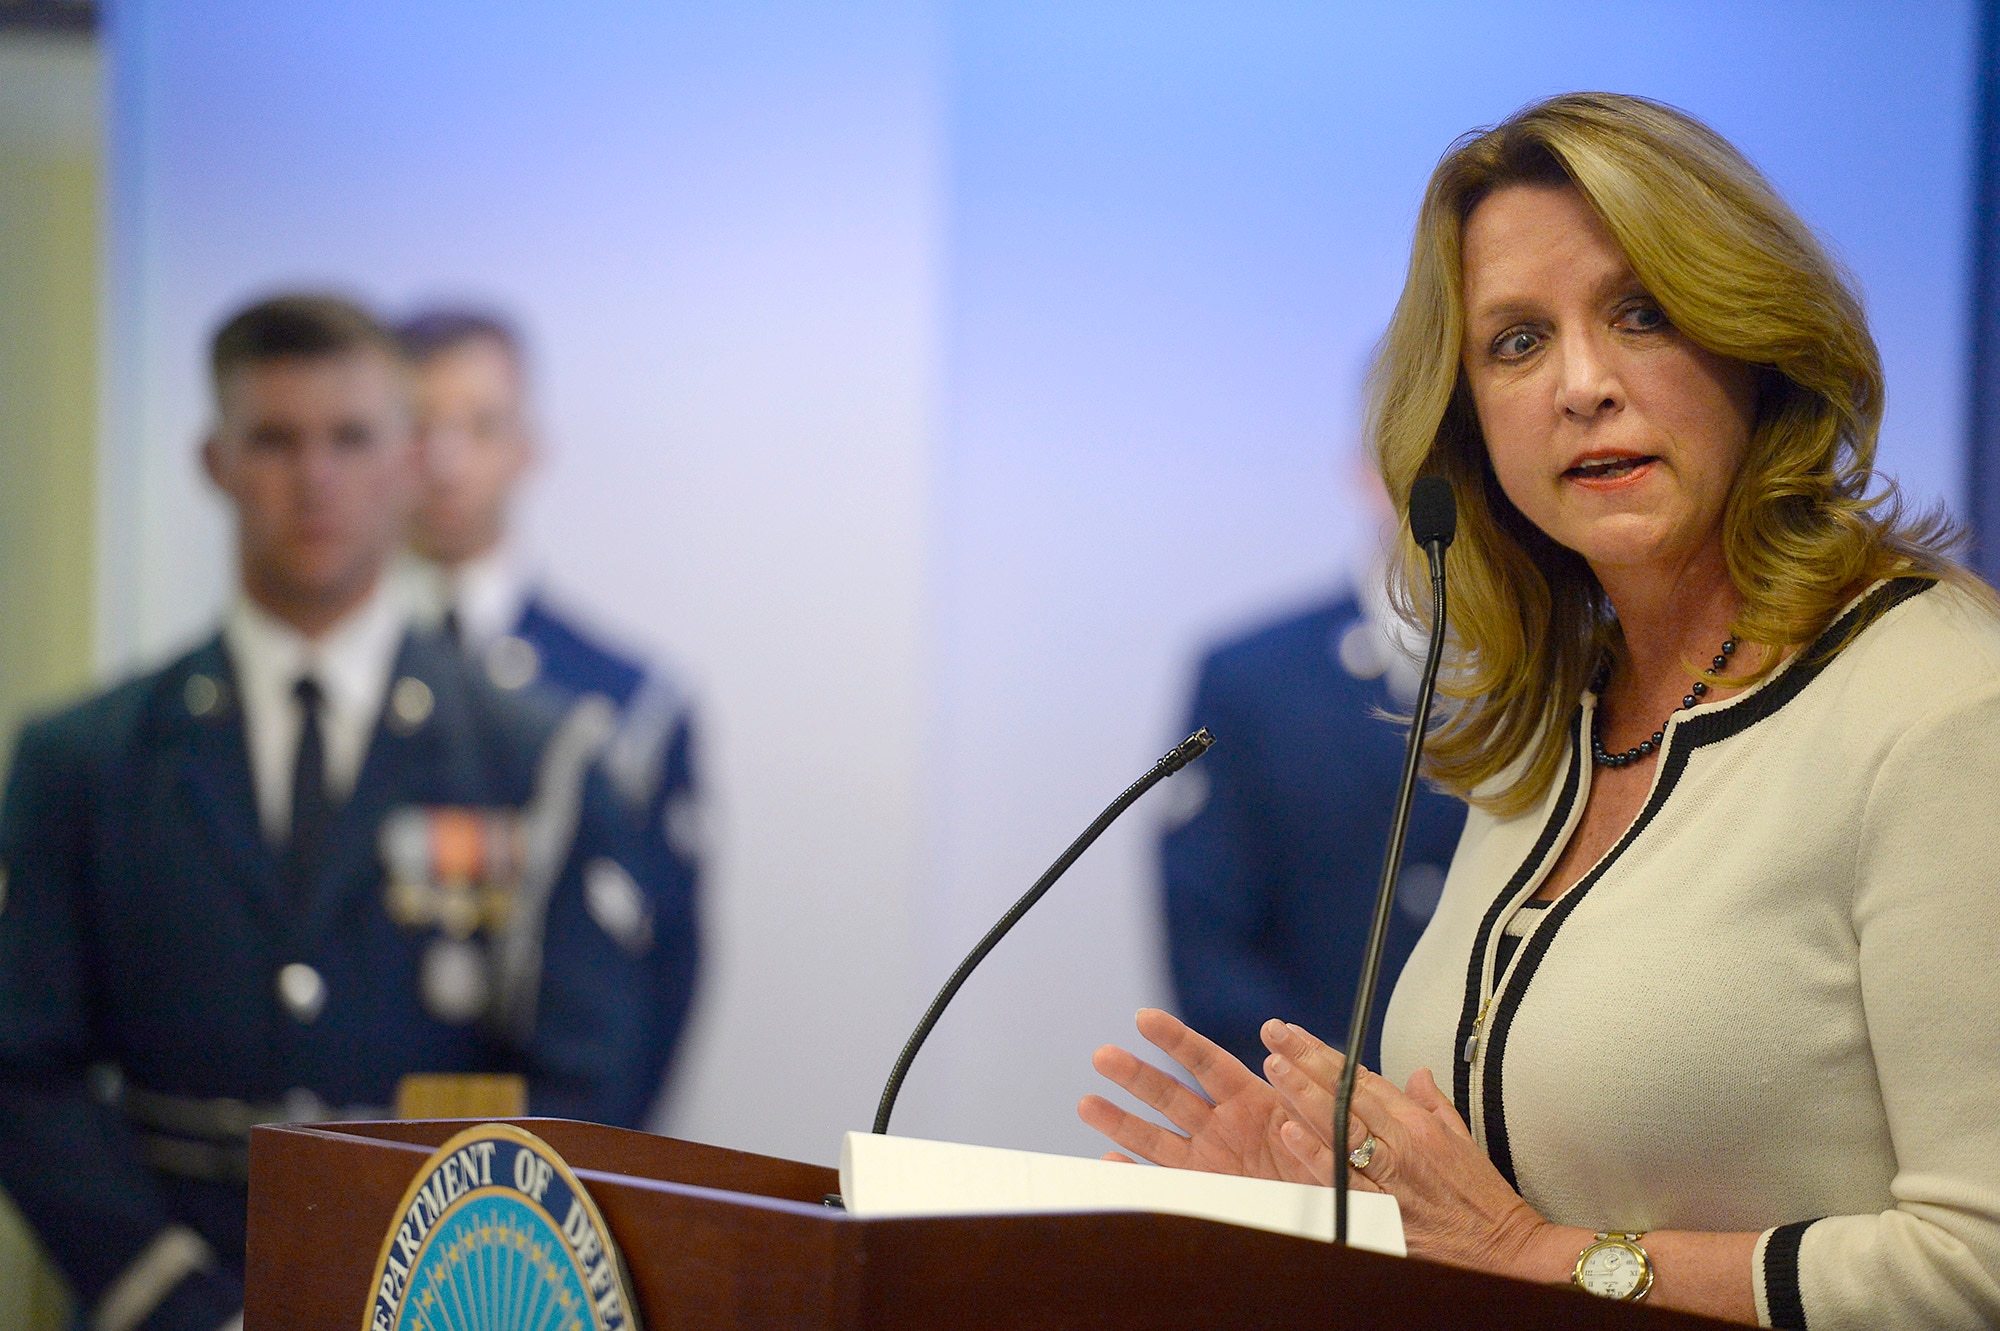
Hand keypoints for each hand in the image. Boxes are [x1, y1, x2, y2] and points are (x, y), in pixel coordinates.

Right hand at [1077, 1008, 1321, 1183]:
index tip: (1145, 1018)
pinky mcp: (1207, 1191)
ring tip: (1086, 1103)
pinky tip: (1110, 1162)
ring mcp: (1210, 1159)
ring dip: (1121, 1120)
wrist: (1343, 1207)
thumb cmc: (1338, 1158)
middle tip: (1102, 1055)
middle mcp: (1223, 1125)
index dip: (1176, 1040)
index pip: (1206, 1061)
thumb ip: (1314, 1097)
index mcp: (1252, 1098)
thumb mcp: (1332, 1121)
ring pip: (1156, 1136)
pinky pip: (1165, 1182)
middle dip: (1135, 1075)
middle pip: (1170, 1094)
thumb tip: (1304, 1065)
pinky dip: (1137, 1174)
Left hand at [1259, 1020, 1556, 1276]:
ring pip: (1339, 1127)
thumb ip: (1433, 1104)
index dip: (1325, 1054)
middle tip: (1274, 1033)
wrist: (1506, 1252)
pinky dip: (1316, 1155)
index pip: (1362, 1079)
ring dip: (1302, 1095)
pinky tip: (1290, 1132)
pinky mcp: (1384, 1213)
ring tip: (1274, 1066)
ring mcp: (1391, 1177)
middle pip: (1345, 1093)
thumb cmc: (1483, 1200)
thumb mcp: (1463, 1140)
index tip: (1295, 1033)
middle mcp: (1403, 1144)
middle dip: (1304, 1060)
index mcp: (1418, 1124)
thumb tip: (1417, 1072)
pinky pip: (1343, 1179)